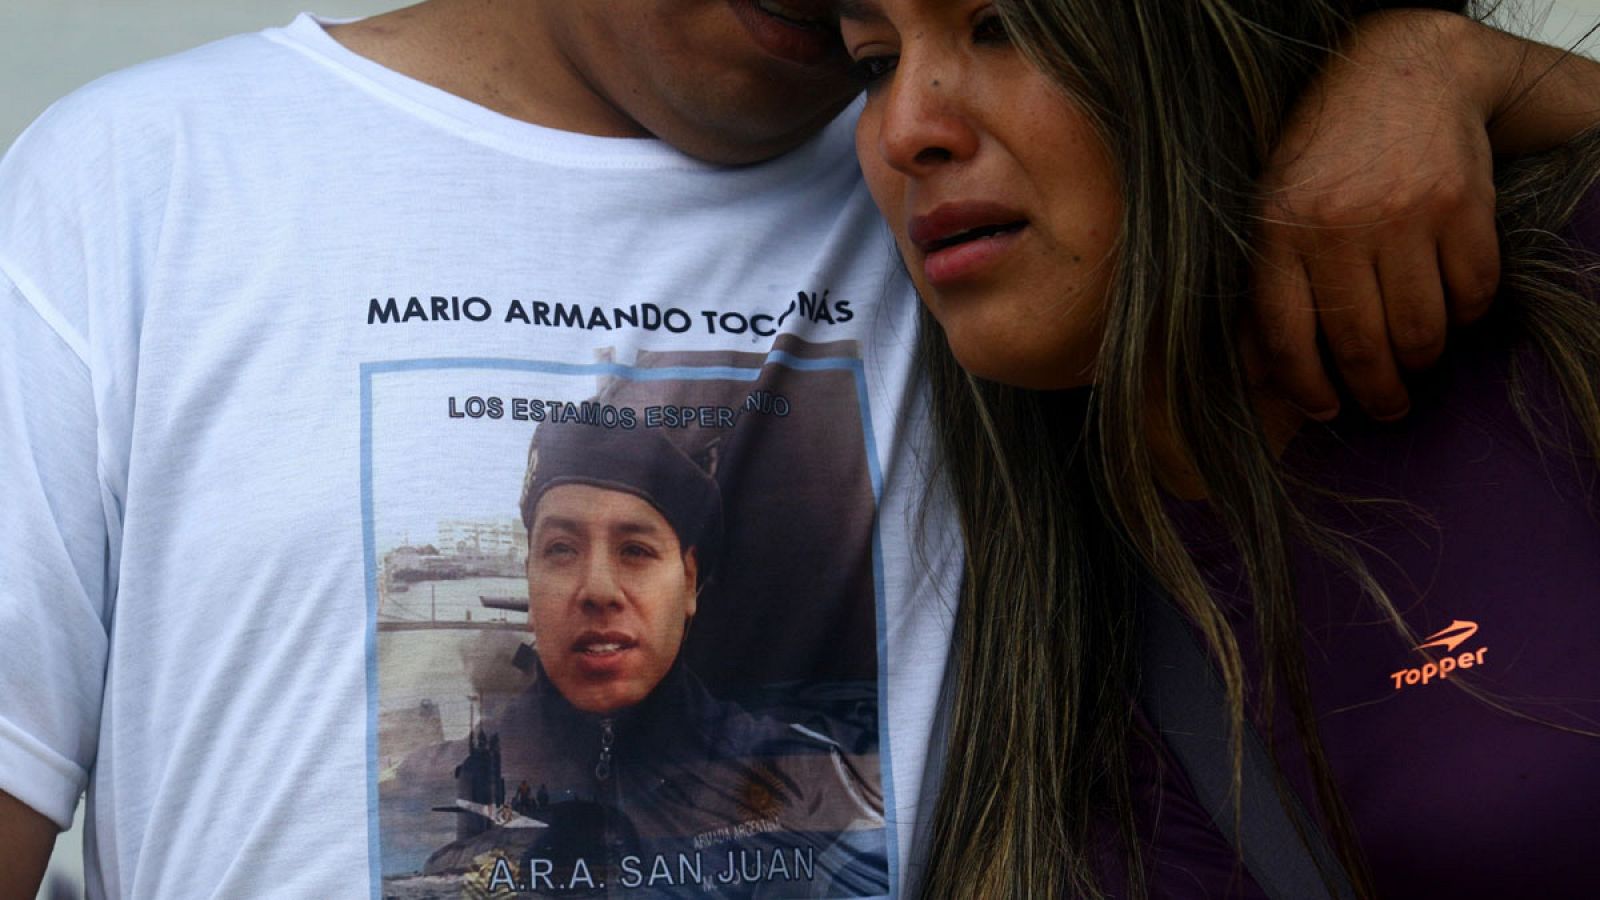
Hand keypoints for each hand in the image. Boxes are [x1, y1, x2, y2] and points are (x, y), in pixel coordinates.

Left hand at [1251, 10, 1500, 421]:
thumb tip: (1261, 380)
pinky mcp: (1462, 207)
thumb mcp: (1271, 210)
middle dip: (1374, 393)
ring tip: (1415, 365)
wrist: (1399, 73)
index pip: (1286, 337)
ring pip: (1420, 330)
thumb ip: (1263, 291)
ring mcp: (1405, 216)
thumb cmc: (1324, 156)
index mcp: (1278, 232)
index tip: (1325, 411)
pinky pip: (1472, 292)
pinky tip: (1452, 313)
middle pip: (1360, 345)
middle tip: (1385, 407)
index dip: (1306, 387)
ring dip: (1420, 362)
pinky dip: (1466, 317)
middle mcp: (1339, 227)